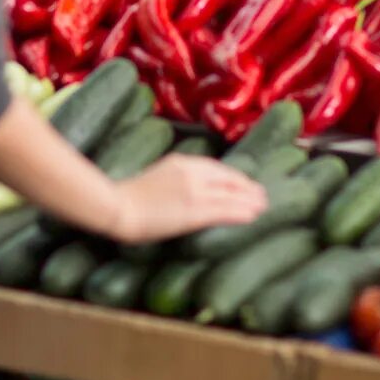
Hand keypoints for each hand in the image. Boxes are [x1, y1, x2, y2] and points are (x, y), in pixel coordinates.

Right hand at [106, 155, 267, 244]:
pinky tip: (252, 217)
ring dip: (250, 201)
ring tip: (263, 206)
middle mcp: (192, 172)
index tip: (246, 183)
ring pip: (231, 194)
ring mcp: (194, 191)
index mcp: (181, 161)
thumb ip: (175, 178)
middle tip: (262, 195)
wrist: (116, 206)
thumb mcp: (156, 177)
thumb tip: (189, 189)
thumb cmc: (127, 196)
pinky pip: (224, 210)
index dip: (235, 176)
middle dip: (247, 187)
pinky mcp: (193, 210)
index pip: (217, 168)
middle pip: (229, 179)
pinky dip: (241, 212)